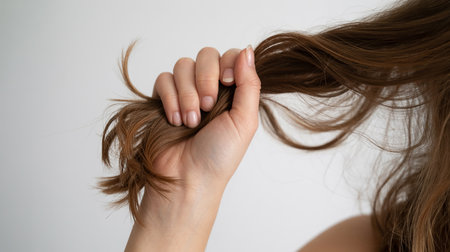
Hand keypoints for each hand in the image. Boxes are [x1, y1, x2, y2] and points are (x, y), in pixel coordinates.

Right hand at [125, 45, 260, 251]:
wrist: (188, 178)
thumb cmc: (220, 156)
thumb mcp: (245, 121)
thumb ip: (249, 84)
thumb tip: (248, 50)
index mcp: (232, 92)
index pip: (230, 56)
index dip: (227, 63)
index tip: (227, 82)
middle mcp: (209, 88)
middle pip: (206, 55)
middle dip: (205, 78)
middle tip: (208, 106)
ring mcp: (185, 92)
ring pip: (182, 66)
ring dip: (187, 93)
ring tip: (191, 121)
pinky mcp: (163, 99)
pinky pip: (163, 79)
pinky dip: (169, 98)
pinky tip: (175, 120)